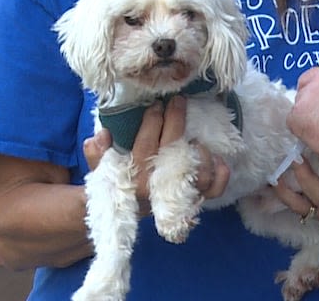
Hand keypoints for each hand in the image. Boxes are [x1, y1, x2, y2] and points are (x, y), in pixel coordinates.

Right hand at [82, 96, 230, 212]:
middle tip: (178, 100)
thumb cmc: (120, 184)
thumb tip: (100, 135)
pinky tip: (219, 159)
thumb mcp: (102, 171)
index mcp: (134, 179)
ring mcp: (179, 196)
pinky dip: (221, 174)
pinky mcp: (195, 201)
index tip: (155, 104)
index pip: (145, 145)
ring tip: (194, 137)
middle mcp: (158, 189)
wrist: (128, 219)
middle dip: (176, 121)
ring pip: (198, 173)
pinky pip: (214, 189)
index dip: (152, 122)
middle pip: (172, 151)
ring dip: (200, 150)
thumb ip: (97, 155)